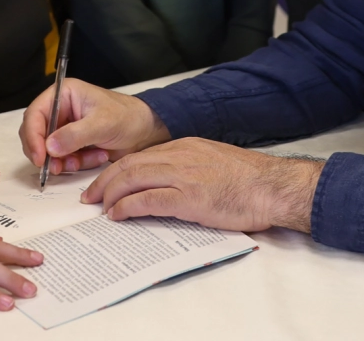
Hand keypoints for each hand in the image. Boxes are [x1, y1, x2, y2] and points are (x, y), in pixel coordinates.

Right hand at [19, 78, 169, 177]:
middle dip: (46, 153)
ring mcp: (66, 129)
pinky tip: (97, 156)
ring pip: (48, 150)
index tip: (39, 156)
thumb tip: (49, 146)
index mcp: (64, 95)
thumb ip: (75, 135)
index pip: (35, 114)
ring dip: (64, 161)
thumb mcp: (102, 124)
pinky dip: (77, 163)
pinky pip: (63, 159)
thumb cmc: (128, 117)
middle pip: (36, 134)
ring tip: (84, 160)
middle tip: (57, 167)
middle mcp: (61, 110)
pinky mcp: (72, 144)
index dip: (33, 136)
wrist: (146, 132)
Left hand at [83, 139, 321, 233]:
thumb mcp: (214, 164)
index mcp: (186, 147)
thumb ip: (190, 169)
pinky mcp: (189, 198)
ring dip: (110, 194)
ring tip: (100, 208)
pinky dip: (127, 207)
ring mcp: (183, 176)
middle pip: (129, 164)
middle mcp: (180, 156)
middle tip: (90, 197)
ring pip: (132, 178)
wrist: (273, 186)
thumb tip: (169, 186)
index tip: (105, 183)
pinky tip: (118, 216)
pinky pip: (147, 200)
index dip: (117, 170)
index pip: (140, 155)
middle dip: (104, 181)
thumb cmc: (250, 180)